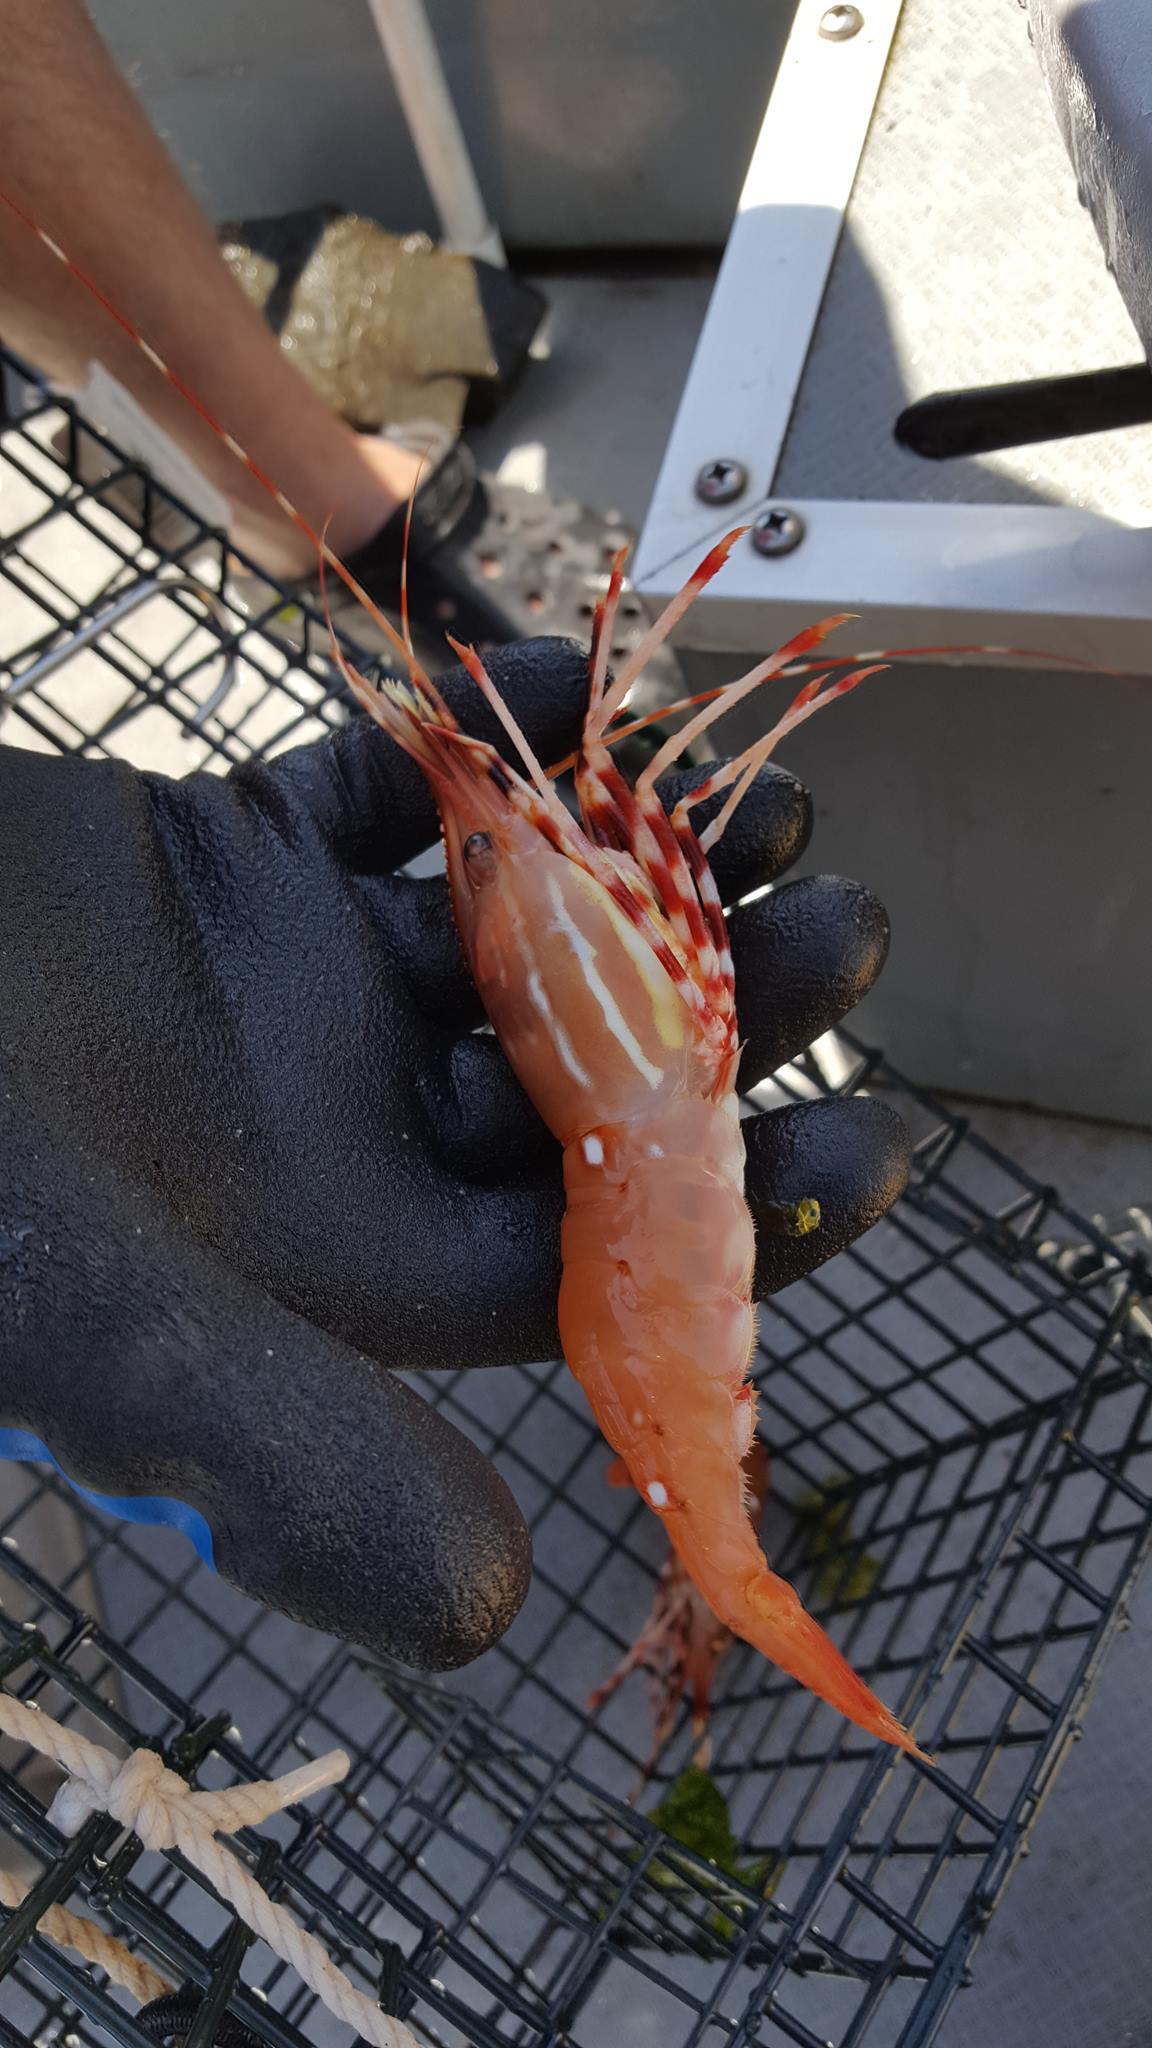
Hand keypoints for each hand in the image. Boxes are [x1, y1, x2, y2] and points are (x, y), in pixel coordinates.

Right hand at [0, 640, 908, 1668]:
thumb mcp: (90, 1329)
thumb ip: (276, 1459)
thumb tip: (488, 1615)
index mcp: (328, 1262)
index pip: (577, 1257)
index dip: (724, 1218)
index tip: (863, 1145)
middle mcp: (330, 1130)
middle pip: (573, 1080)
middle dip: (714, 1013)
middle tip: (847, 931)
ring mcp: (284, 988)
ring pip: (508, 935)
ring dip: (632, 877)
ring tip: (758, 814)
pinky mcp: (224, 857)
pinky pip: (385, 801)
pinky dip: (475, 753)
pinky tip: (568, 694)